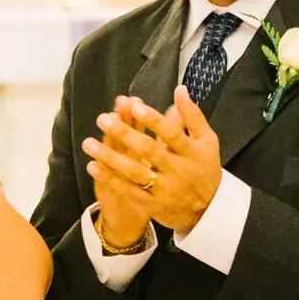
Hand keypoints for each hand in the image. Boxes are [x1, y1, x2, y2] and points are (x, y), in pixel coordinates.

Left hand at [86, 89, 222, 237]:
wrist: (209, 209)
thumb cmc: (206, 168)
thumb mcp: (207, 141)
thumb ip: (193, 115)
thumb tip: (180, 90)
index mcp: (192, 152)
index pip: (172, 134)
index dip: (153, 120)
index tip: (135, 106)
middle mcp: (177, 170)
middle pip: (149, 151)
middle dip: (124, 134)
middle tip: (103, 119)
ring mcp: (164, 189)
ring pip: (135, 172)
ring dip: (110, 158)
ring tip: (89, 144)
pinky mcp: (152, 204)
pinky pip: (129, 190)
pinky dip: (111, 179)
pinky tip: (93, 166)